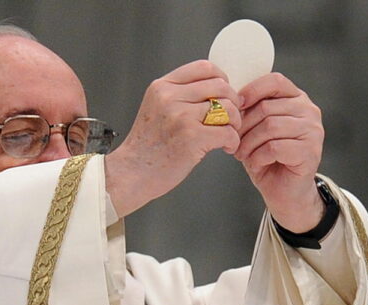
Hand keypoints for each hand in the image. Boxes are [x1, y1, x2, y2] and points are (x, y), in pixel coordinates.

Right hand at [105, 60, 241, 216]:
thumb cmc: (147, 147)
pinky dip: (233, 141)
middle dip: (234, 103)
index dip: (222, 79)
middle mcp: (171, 97)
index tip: (225, 95)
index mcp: (162, 87)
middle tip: (232, 118)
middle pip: (221, 86)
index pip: (204, 67)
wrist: (131, 173)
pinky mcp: (192, 138)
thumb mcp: (156, 109)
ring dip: (235, 123)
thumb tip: (218, 90)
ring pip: (227, 108)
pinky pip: (228, 132)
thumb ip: (180, 95)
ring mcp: (181, 117)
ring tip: (229, 135)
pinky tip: (225, 148)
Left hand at [236, 73, 325, 232]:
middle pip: (267, 107)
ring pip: (270, 127)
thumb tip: (230, 100)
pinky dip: (258, 156)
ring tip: (242, 154)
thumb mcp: (256, 129)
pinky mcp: (310, 152)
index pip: (275, 81)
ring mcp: (313, 131)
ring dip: (249, 143)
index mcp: (297, 99)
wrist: (285, 192)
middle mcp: (309, 111)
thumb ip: (250, 110)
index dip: (251, 92)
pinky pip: (275, 147)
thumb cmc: (269, 159)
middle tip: (233, 142)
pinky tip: (256, 163)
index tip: (235, 108)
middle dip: (243, 126)